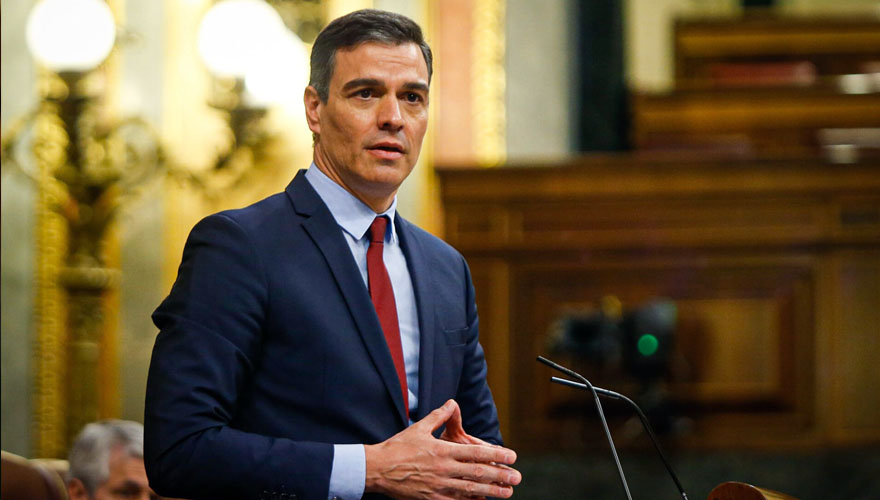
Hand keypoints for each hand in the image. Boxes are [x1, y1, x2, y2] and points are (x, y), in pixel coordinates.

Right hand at [364, 400, 521, 499]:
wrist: (378, 469)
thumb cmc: (397, 447)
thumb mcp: (419, 428)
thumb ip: (438, 416)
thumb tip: (451, 402)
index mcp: (442, 450)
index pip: (475, 453)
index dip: (496, 455)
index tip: (512, 456)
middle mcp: (443, 469)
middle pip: (477, 473)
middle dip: (500, 475)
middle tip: (516, 477)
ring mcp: (438, 486)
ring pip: (470, 490)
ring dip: (491, 492)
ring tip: (507, 493)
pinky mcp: (431, 499)